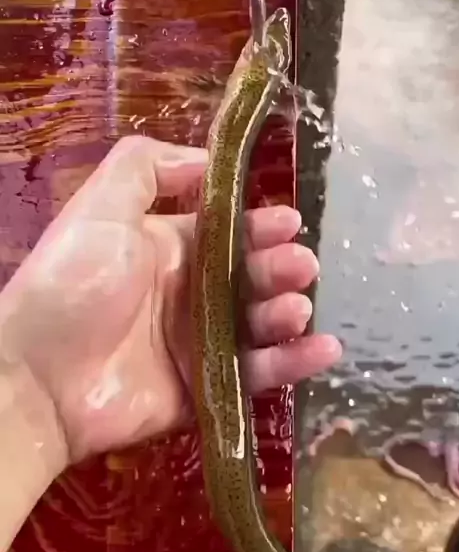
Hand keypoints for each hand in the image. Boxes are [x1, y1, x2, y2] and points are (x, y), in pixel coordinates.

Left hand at [0, 136, 341, 463]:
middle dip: (280, 267)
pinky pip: (258, 376)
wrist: (41, 377)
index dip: (260, 226)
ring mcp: (199, 346)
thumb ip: (146, 168)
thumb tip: (206, 160)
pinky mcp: (207, 390)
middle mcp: (189, 295)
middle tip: (301, 266)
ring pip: (260, 326)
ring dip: (287, 313)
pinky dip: (293, 364)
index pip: (228, 234)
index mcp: (168, 250)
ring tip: (296, 306)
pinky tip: (323, 350)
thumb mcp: (101, 206)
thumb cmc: (75, 283)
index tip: (289, 222)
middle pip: (251, 278)